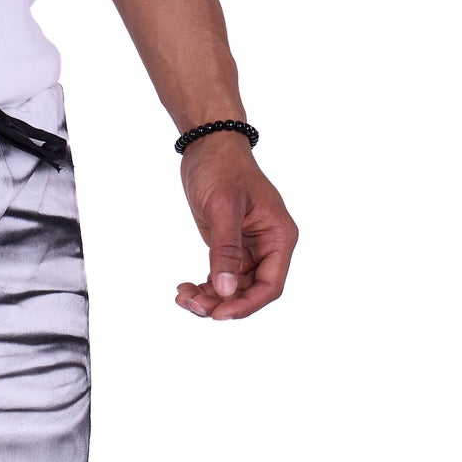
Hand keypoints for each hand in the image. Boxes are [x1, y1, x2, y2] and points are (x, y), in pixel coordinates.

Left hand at [174, 133, 297, 319]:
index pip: (270, 285)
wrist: (209, 148)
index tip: (218, 314)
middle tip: (190, 303)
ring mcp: (249, 250)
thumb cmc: (223, 169)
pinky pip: (220, 279)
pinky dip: (203, 287)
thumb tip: (225, 290)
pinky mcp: (230, 250)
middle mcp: (268, 247)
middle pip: (250, 293)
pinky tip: (183, 288)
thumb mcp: (224, 208)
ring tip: (182, 296)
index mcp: (279, 237)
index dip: (246, 305)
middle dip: (221, 303)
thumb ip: (225, 250)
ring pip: (232, 290)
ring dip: (208, 299)